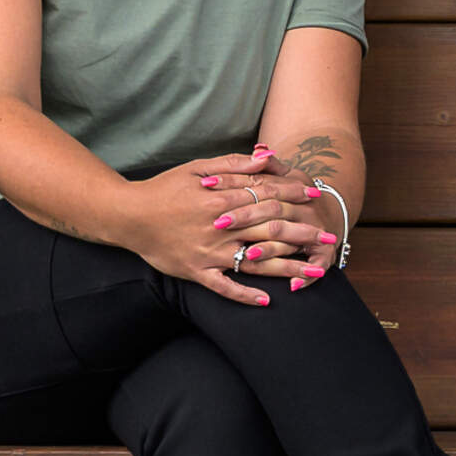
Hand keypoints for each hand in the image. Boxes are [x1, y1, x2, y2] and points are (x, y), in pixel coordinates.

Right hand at [127, 150, 339, 303]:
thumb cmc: (163, 189)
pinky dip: (245, 294)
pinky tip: (267, 300)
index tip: (315, 197)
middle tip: (328, 238)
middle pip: (270, 231)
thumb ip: (234, 165)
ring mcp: (209, 253)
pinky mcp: (196, 272)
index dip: (293, 196)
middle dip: (302, 234)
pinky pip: (224, 287)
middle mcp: (220, 228)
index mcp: (222, 199)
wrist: (127, 216)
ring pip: (256, 262)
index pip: (266, 197)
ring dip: (288, 268)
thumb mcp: (197, 168)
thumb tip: (267, 156)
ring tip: (314, 272)